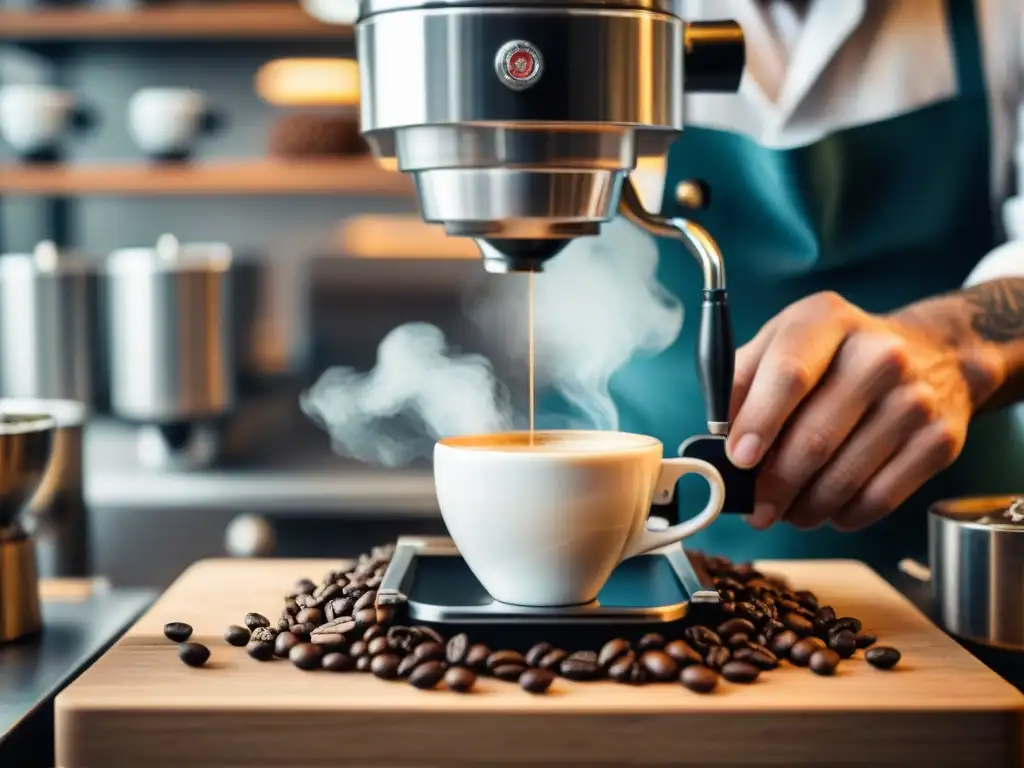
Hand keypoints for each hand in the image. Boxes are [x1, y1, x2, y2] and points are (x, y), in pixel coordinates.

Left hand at [726, 291, 983, 531]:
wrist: (932, 355)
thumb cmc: (834, 356)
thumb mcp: (780, 344)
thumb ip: (739, 383)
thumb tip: (715, 443)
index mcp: (826, 320)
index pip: (789, 375)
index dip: (758, 423)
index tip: (738, 460)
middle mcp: (878, 354)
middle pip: (814, 438)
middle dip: (774, 485)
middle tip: (756, 508)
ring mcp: (915, 398)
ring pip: (844, 477)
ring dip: (806, 507)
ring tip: (788, 511)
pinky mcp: (939, 439)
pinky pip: (881, 497)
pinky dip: (845, 515)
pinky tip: (829, 509)